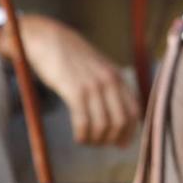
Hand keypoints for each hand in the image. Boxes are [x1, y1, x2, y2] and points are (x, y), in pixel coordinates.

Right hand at [0, 15, 139, 147]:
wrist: (49, 38)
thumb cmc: (71, 57)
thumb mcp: (98, 67)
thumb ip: (109, 86)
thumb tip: (117, 115)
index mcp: (117, 76)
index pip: (134, 111)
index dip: (129, 132)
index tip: (120, 144)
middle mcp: (109, 81)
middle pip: (121, 122)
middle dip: (111, 139)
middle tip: (99, 143)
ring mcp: (93, 86)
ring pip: (103, 125)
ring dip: (96, 140)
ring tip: (86, 140)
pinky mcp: (75, 91)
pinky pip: (84, 122)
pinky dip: (83, 136)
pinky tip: (78, 137)